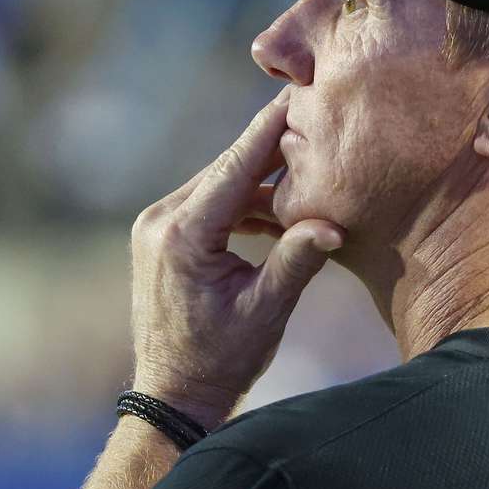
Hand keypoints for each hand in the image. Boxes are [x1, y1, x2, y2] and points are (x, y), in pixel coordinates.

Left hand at [127, 87, 343, 430]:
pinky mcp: (161, 236)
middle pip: (226, 169)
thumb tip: (332, 223)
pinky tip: (279, 209)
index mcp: (184, 235)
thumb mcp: (265, 311)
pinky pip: (208, 204)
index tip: (295, 94)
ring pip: (218, 185)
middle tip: (311, 117)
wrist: (172, 394)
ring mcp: (155, 227)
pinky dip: (242, 203)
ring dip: (259, 179)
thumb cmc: (220, 360)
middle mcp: (161, 221)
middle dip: (270, 147)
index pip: (235, 167)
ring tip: (306, 163)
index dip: (269, 130)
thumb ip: (296, 261)